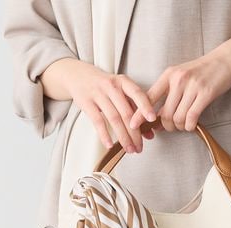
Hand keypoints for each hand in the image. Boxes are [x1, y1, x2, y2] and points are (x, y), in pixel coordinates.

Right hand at [41, 58, 158, 150]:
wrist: (78, 75)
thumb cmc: (105, 87)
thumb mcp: (121, 92)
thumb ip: (135, 110)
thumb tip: (149, 134)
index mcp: (123, 81)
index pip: (137, 93)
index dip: (146, 106)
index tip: (152, 119)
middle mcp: (111, 86)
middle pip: (126, 112)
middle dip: (135, 133)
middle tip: (140, 148)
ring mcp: (98, 94)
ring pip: (114, 119)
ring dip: (123, 137)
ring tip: (129, 149)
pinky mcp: (86, 102)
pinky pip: (98, 121)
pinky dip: (104, 135)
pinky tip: (110, 145)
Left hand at [128, 27, 230, 133]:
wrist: (225, 60)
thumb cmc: (202, 71)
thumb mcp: (180, 75)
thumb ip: (167, 92)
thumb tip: (155, 115)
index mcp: (168, 75)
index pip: (148, 97)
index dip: (139, 114)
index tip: (133, 126)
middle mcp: (177, 80)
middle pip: (164, 114)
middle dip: (166, 126)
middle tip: (171, 128)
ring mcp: (192, 87)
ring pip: (177, 118)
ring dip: (179, 127)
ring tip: (183, 125)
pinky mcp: (205, 94)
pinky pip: (191, 118)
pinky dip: (189, 126)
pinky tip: (191, 125)